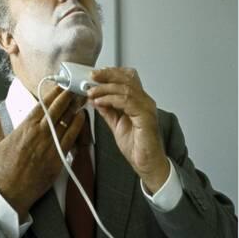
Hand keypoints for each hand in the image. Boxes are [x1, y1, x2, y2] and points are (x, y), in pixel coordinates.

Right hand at [0, 87, 85, 220]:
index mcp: (24, 128)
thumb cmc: (3, 169)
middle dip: (66, 96)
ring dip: (74, 108)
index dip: (53, 93)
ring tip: (81, 99)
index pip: (42, 105)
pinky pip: (71, 138)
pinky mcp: (58, 157)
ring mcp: (50, 145)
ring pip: (66, 121)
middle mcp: (39, 133)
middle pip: (56, 109)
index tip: (61, 85)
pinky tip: (82, 118)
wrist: (12, 192)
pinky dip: (78, 126)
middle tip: (74, 87)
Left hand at [87, 67, 169, 193]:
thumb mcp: (116, 124)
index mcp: (139, 101)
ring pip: (126, 88)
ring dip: (105, 88)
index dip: (111, 73)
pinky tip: (100, 102)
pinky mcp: (145, 117)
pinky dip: (111, 100)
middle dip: (107, 75)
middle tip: (91, 77)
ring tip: (91, 92)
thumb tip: (96, 99)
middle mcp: (145, 102)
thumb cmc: (137, 146)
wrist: (147, 164)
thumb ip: (108, 111)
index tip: (95, 75)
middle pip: (127, 79)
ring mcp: (146, 108)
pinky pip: (127, 102)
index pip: (127, 79)